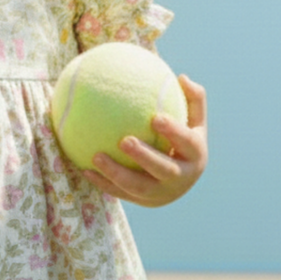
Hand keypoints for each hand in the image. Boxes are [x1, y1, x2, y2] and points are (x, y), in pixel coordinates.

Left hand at [84, 74, 207, 207]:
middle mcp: (182, 178)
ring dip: (117, 173)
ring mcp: (163, 193)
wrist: (180, 177)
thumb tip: (182, 77)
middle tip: (124, 140)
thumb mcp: (193, 120)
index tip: (155, 118)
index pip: (188, 143)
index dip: (174, 132)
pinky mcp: (145, 202)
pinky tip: (84, 169)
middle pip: (164, 170)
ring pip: (139, 187)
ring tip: (96, 156)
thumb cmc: (183, 137)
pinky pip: (121, 193)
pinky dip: (103, 183)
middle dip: (145, 157)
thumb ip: (192, 98)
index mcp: (196, 155)